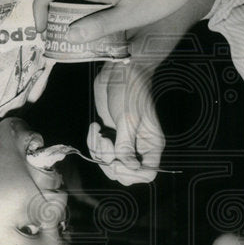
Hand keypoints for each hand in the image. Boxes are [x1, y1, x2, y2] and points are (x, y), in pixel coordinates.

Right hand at [33, 0, 199, 42]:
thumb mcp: (130, 15)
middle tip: (58, 38)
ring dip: (72, 13)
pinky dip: (89, 10)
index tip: (43, 29)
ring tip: (78, 38)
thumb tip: (68, 35)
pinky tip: (102, 26)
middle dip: (53, 12)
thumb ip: (99, 24)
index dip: (40, 5)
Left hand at [87, 60, 164, 184]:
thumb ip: (125, 146)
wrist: (120, 70)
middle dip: (109, 161)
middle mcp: (138, 146)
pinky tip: (95, 126)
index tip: (117, 160)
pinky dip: (92, 142)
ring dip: (98, 150)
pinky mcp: (109, 134)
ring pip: (108, 163)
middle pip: (124, 173)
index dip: (130, 173)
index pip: (147, 173)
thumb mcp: (128, 120)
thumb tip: (128, 167)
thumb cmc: (131, 90)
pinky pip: (98, 150)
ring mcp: (123, 141)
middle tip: (105, 141)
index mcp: (151, 145)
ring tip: (98, 131)